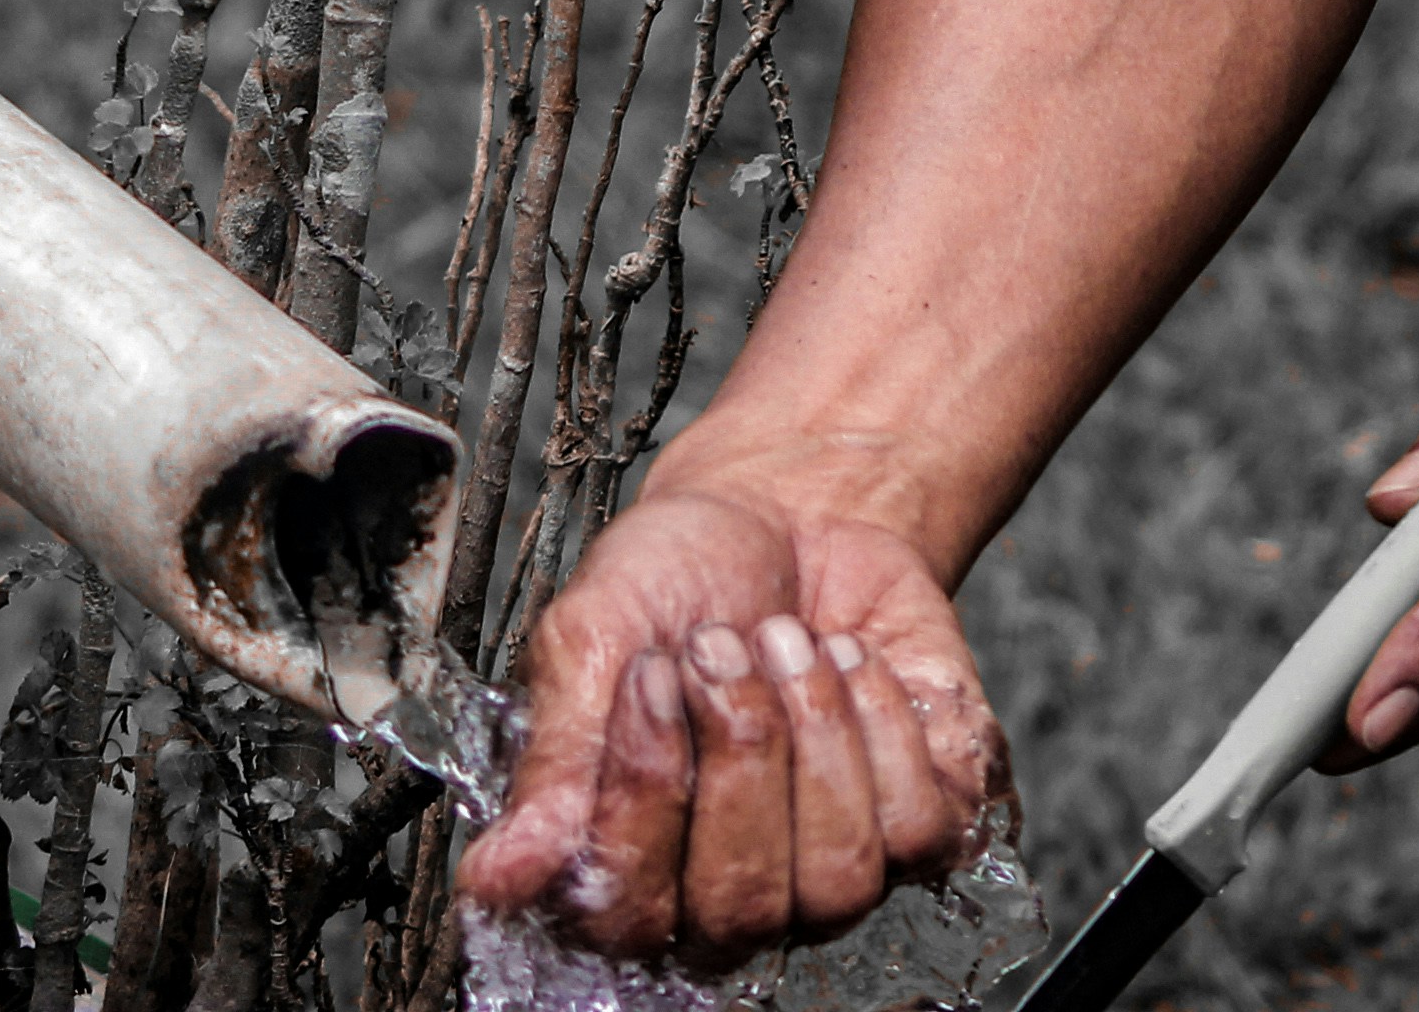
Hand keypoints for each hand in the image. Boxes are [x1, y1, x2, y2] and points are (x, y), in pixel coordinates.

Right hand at [452, 466, 1007, 963]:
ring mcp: (829, 877)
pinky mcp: (921, 828)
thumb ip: (558, 762)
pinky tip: (850, 660)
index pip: (631, 912)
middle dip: (740, 749)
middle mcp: (727, 900)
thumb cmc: (681, 574)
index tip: (654, 675)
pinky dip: (886, 723)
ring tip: (788, 643)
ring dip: (816, 732)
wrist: (792, 506)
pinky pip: (920, 829)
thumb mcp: (593, 641)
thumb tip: (497, 878)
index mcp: (625, 871)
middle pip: (744, 905)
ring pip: (840, 878)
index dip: (648, 790)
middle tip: (724, 645)